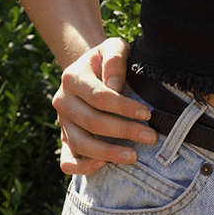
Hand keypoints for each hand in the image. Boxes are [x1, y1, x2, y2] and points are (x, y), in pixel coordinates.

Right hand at [51, 37, 157, 174]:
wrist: (91, 70)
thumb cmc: (108, 60)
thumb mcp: (113, 47)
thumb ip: (115, 59)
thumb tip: (115, 86)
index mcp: (72, 77)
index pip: (99, 97)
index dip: (124, 108)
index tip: (147, 114)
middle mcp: (62, 101)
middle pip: (92, 121)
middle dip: (124, 131)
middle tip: (151, 137)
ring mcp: (62, 122)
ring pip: (80, 143)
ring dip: (108, 152)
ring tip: (134, 156)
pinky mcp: (64, 139)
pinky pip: (67, 160)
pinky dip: (83, 167)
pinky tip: (104, 165)